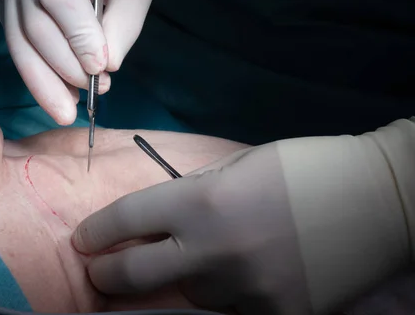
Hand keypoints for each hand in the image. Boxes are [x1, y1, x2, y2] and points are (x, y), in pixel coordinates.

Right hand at [0, 0, 155, 124]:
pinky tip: (54, 88)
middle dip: (63, 68)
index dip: (78, 39)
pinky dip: (33, 69)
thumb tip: (104, 68)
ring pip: (16, 38)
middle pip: (33, 24)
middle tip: (91, 94)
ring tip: (65, 109)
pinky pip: (12, 39)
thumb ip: (124, 23)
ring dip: (41, 81)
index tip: (101, 69)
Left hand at [71, 143, 312, 314]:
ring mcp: (243, 292)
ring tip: (206, 257)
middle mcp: (213, 251)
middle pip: (134, 274)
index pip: (126, 220)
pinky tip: (245, 272)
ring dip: (183, 278)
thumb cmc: (308, 168)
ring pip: (188, 293)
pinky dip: (227, 293)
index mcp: (202, 201)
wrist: (382, 201)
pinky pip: (230, 310)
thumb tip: (161, 218)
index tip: (84, 239)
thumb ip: (194, 193)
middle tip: (98, 272)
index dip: (96, 231)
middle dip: (105, 274)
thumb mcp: (240, 166)